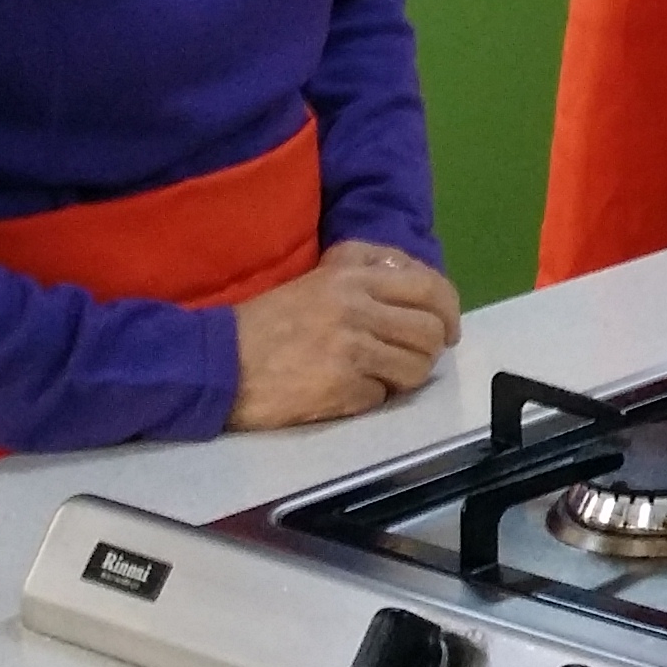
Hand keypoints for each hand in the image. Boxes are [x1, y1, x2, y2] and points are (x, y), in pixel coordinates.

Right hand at [228, 243, 461, 430]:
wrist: (217, 363)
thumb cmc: (269, 320)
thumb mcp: (320, 278)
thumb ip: (368, 269)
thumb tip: (420, 281)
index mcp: (353, 277)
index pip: (431, 288)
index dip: (449, 312)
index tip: (448, 329)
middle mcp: (357, 308)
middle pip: (431, 331)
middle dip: (431, 349)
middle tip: (413, 357)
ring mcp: (350, 350)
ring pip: (416, 366)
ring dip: (406, 377)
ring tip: (382, 376)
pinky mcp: (340, 388)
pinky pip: (383, 395)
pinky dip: (373, 397)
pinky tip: (349, 390)